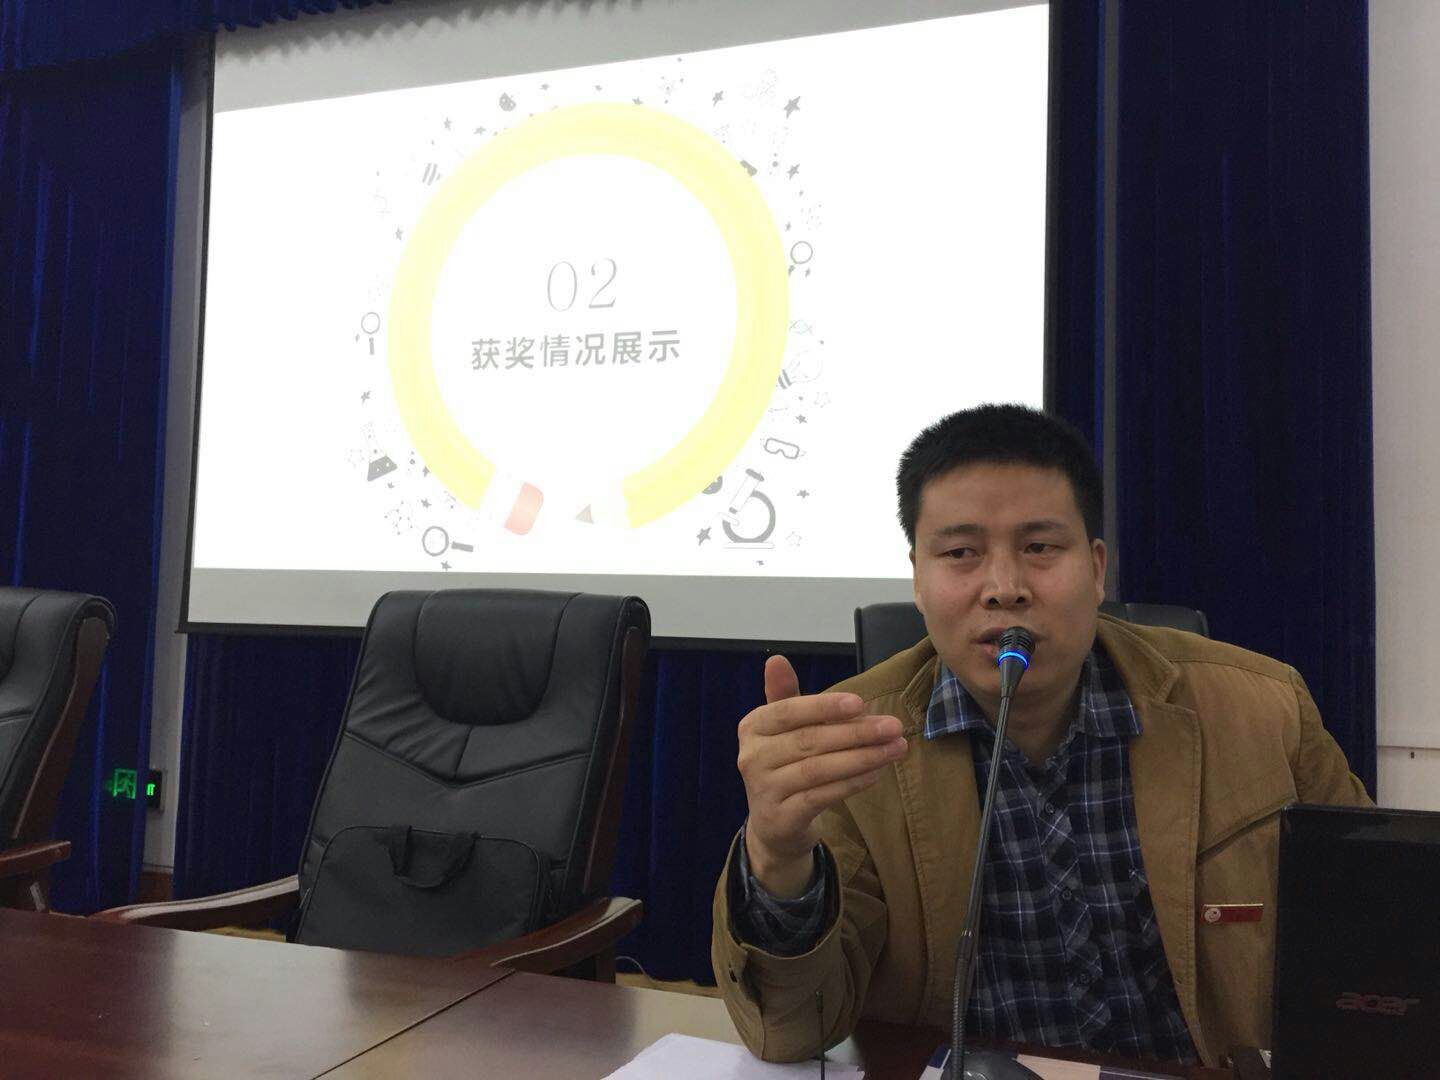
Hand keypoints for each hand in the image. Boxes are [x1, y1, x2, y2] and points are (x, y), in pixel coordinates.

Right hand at [737, 655, 907, 896]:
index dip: (824, 706)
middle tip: (893, 726)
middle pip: (808, 740)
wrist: (775, 823)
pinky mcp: (781, 819)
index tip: (861, 703)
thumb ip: (785, 694)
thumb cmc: (785, 764)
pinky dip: (851, 784)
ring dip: (861, 758)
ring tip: (895, 748)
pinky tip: (876, 773)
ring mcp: (764, 790)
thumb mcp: (783, 728)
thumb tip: (776, 659)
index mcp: (753, 727)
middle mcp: (752, 757)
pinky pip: (821, 797)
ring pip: (817, 770)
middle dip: (856, 732)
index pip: (788, 711)